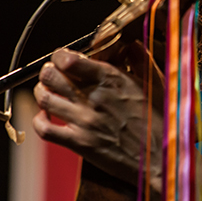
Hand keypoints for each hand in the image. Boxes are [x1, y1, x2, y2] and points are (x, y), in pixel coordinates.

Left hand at [33, 45, 162, 187]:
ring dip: (42, 92)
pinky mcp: (80, 143)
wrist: (161, 156)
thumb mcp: (157, 82)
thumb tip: (131, 43)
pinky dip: (40, 120)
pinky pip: (45, 129)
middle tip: (55, 74)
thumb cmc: (162, 120)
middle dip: (49, 71)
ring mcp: (84, 121)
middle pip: (51, 76)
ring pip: (44, 98)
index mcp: (111, 79)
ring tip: (49, 92)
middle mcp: (93, 97)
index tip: (64, 58)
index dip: (60, 56)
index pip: (68, 59)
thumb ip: (141, 60)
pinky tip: (46, 117)